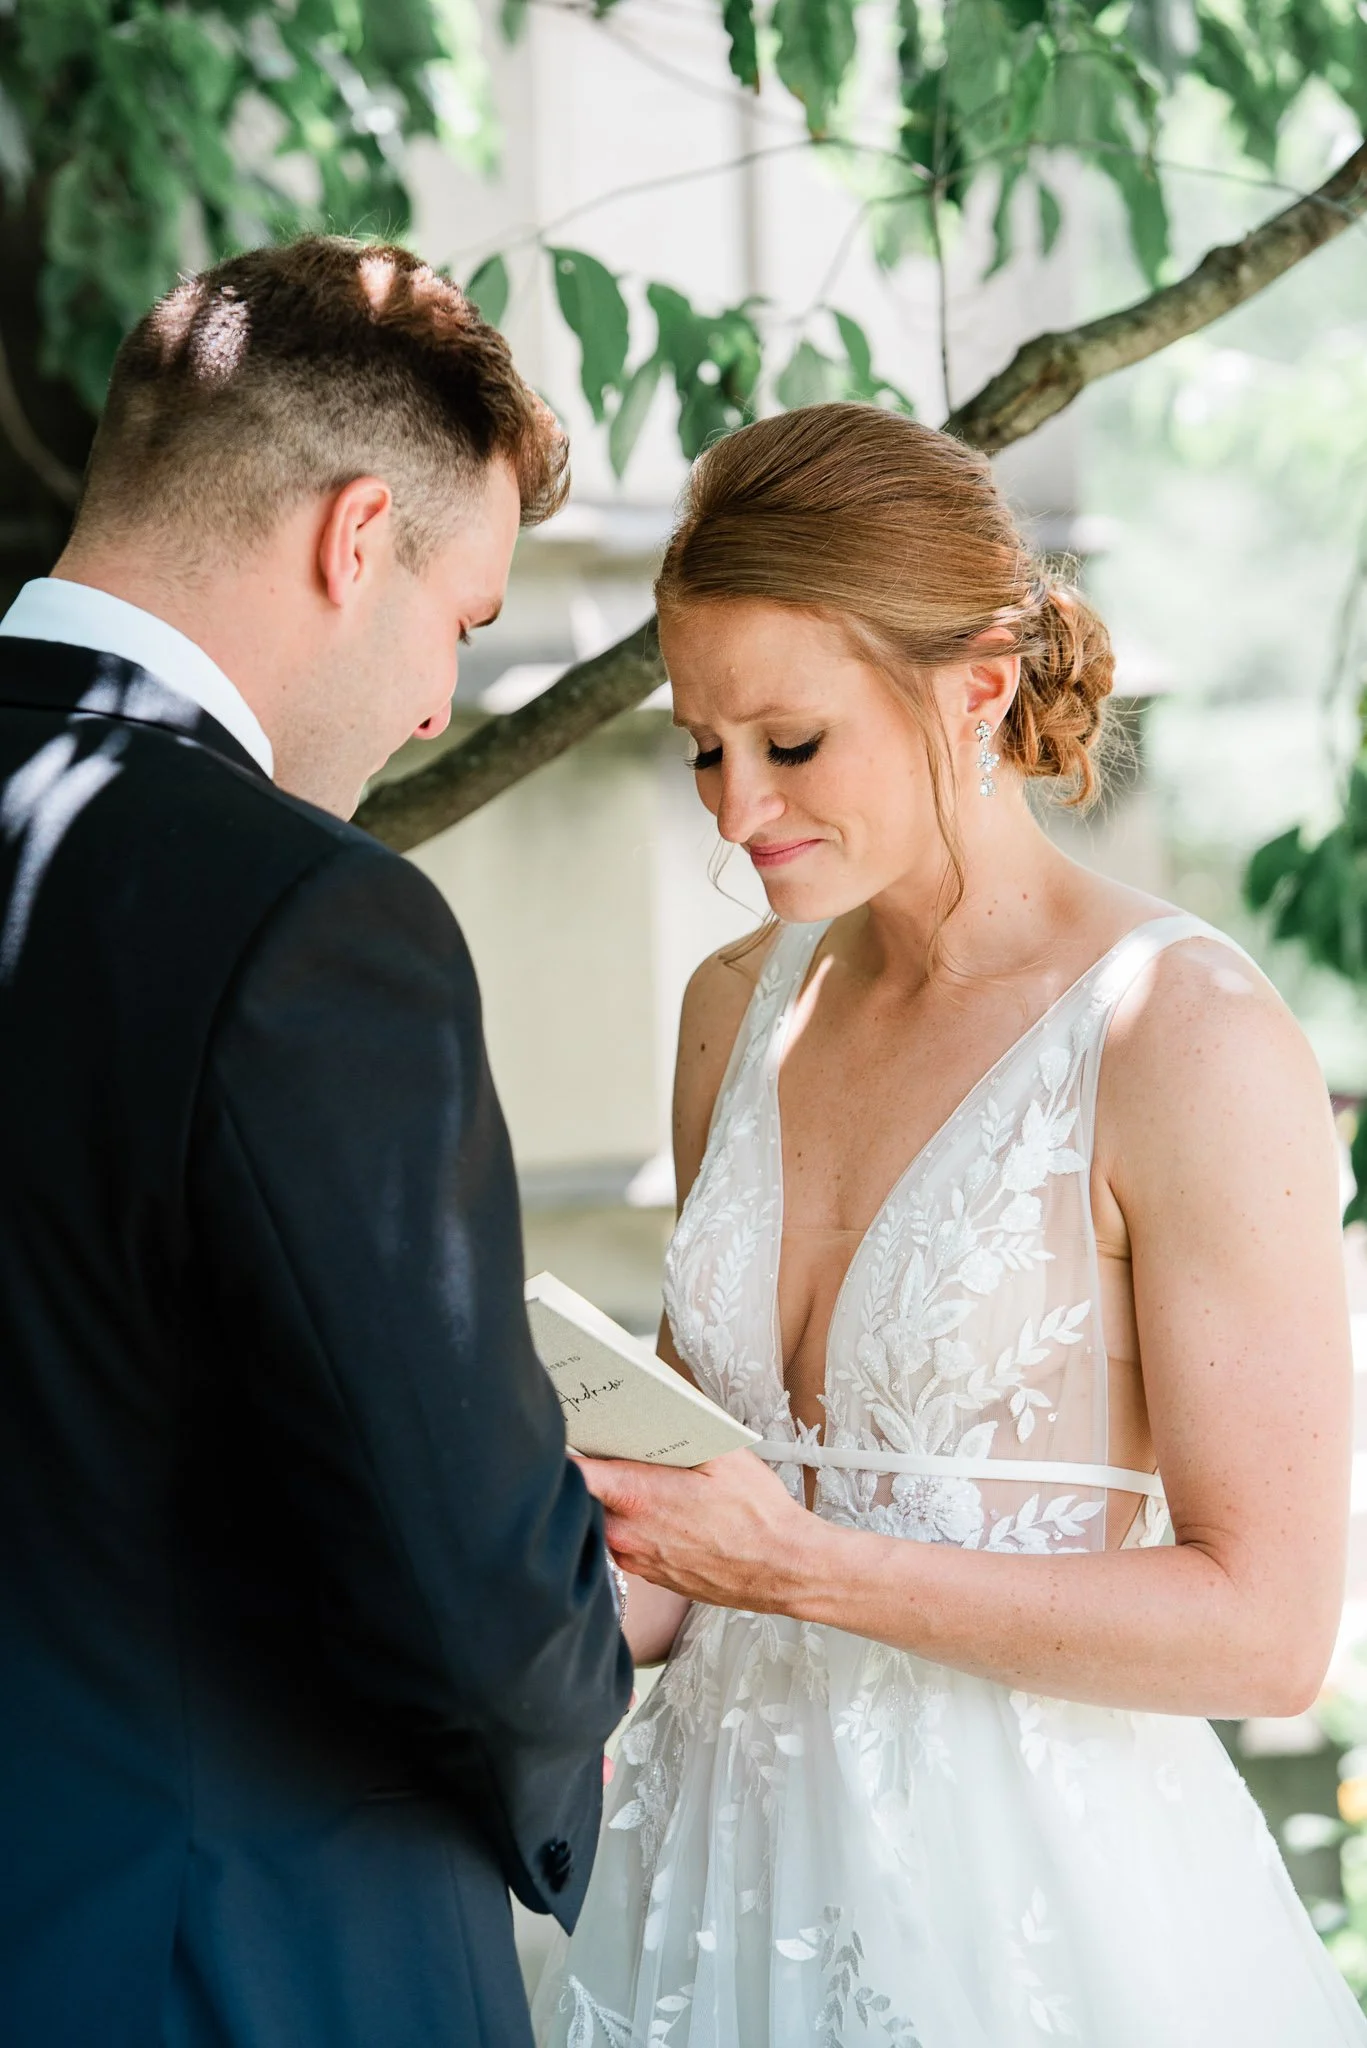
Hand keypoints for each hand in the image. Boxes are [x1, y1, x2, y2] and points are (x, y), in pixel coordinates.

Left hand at [574, 1449, 813, 1613]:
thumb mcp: (723, 1454)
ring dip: (615, 1504)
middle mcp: (627, 1534)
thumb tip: (653, 1409)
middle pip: (585, 1498)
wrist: (782, 1568)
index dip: (565, 1452)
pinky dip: (635, 1527)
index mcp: (637, 1497)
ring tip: (649, 1485)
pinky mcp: (650, 1576)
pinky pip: (627, 1544)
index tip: (567, 1437)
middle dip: (597, 1474)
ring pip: (605, 1523)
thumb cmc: (757, 1514)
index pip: (575, 1473)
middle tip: (614, 1451)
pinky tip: (667, 1515)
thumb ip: (679, 1431)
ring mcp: (637, 1560)